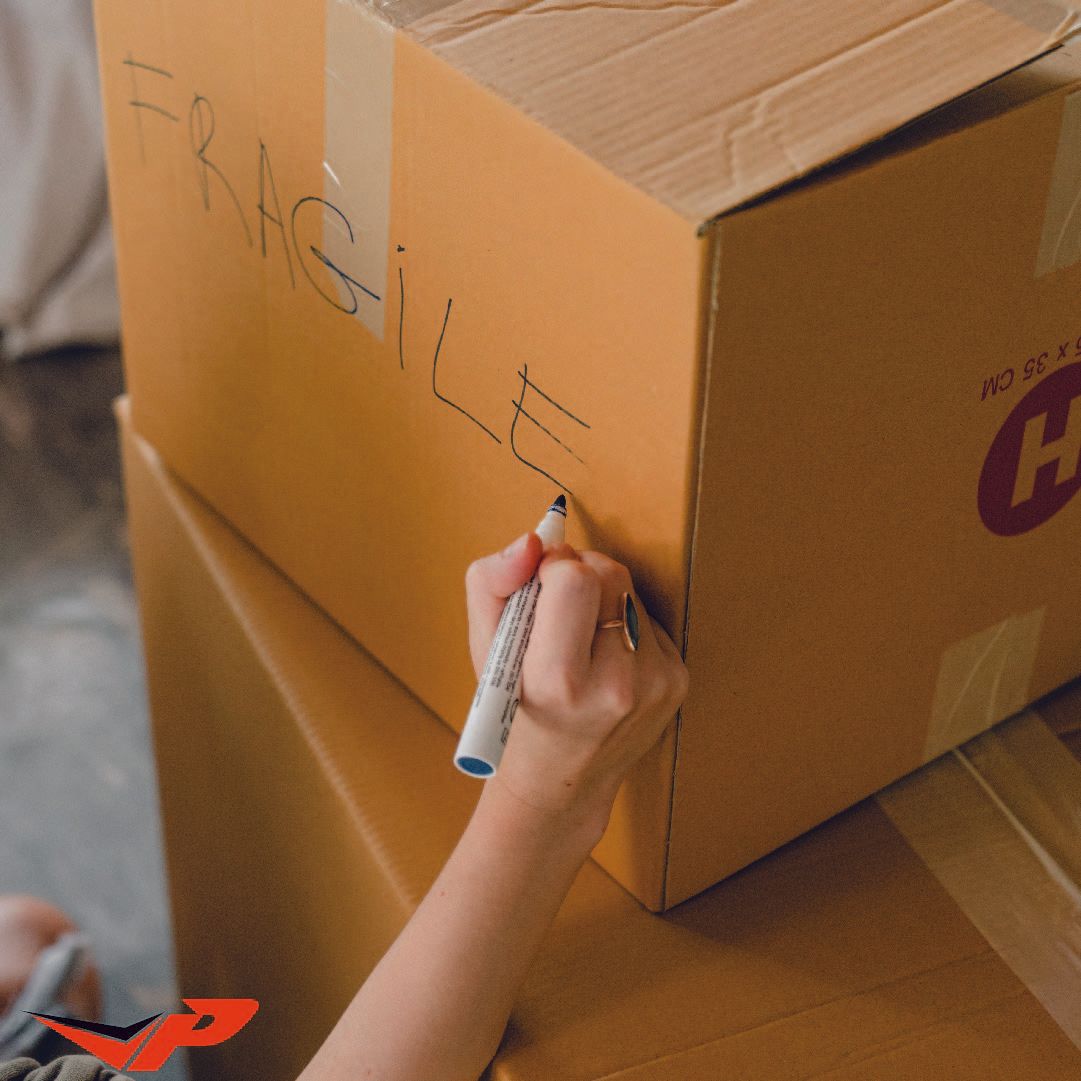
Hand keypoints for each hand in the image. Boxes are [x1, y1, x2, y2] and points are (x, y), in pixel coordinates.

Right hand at [464, 530, 688, 831]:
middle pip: (609, 573)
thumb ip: (492, 583)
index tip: (538, 587)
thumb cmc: (513, 709)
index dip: (552, 568)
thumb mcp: (483, 648)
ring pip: (631, 590)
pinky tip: (605, 657)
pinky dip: (624, 624)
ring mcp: (655, 684)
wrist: (560, 780)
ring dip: (603, 598)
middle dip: (579, 575)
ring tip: (580, 640)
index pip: (573, 579)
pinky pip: (650, 617)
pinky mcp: (677, 680)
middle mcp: (616, 685)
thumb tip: (533, 541)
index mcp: (559, 681)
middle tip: (557, 610)